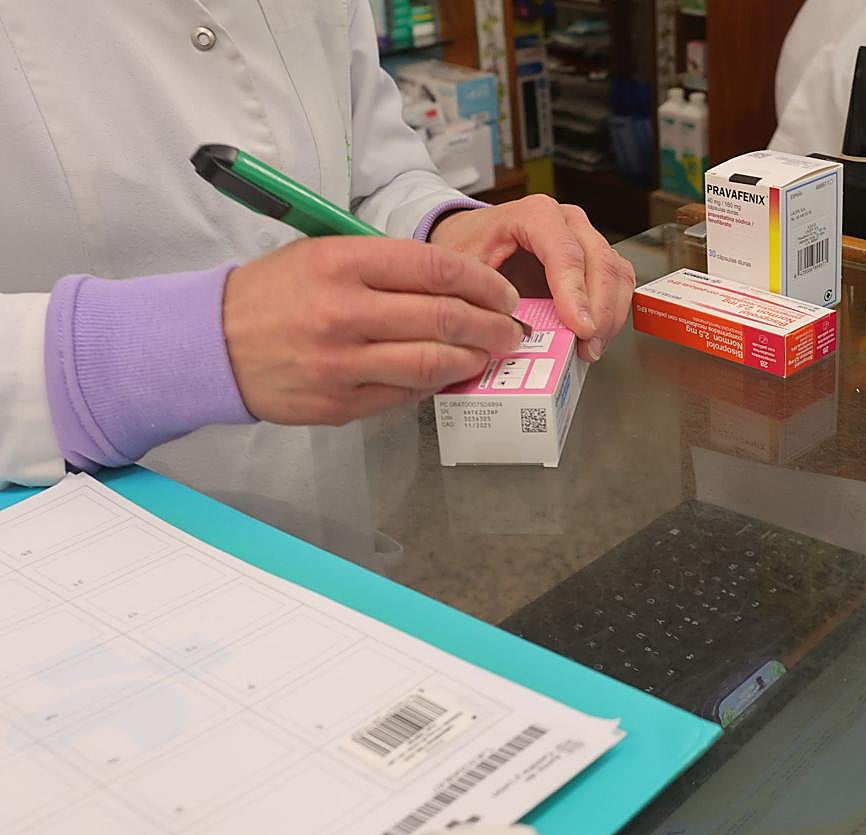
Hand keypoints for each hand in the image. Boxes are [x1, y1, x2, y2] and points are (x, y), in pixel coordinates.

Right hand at [223, 237, 522, 424]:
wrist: (209, 343)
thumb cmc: (273, 294)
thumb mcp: (322, 253)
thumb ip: (386, 264)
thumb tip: (456, 282)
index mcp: (342, 262)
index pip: (438, 267)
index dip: (484, 282)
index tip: (502, 293)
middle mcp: (343, 311)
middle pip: (445, 317)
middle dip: (492, 326)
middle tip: (509, 330)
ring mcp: (341, 363)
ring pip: (433, 363)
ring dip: (473, 360)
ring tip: (487, 355)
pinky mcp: (339, 403)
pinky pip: (405, 395)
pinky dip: (434, 384)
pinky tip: (446, 374)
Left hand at [429, 195, 635, 361]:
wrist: (472, 236)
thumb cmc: (470, 247)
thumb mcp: (465, 268)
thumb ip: (485, 295)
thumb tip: (511, 333)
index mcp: (534, 214)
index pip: (565, 252)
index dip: (575, 292)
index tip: (580, 328)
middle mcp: (567, 221)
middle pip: (600, 262)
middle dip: (599, 310)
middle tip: (588, 346)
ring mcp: (585, 237)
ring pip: (616, 272)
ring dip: (610, 315)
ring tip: (591, 348)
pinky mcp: (594, 258)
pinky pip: (618, 283)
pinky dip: (613, 313)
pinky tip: (596, 338)